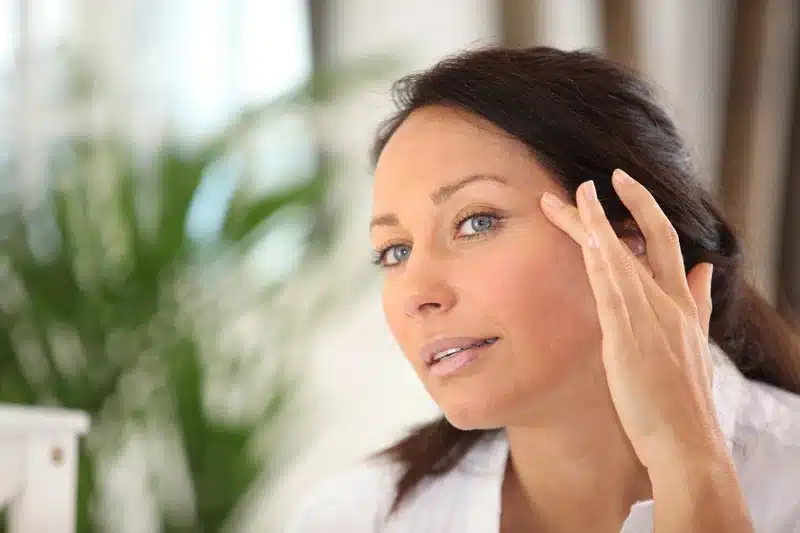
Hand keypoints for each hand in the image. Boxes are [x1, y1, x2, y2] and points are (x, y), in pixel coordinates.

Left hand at [539, 169, 724, 471]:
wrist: (687, 444)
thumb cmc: (684, 402)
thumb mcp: (695, 347)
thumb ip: (699, 305)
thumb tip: (705, 270)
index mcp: (683, 305)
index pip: (665, 244)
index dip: (645, 210)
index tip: (622, 187)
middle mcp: (670, 303)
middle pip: (647, 239)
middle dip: (622, 205)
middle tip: (594, 178)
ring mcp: (651, 317)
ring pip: (621, 257)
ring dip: (593, 223)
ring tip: (570, 195)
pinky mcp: (629, 336)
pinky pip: (612, 287)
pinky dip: (601, 257)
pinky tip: (588, 233)